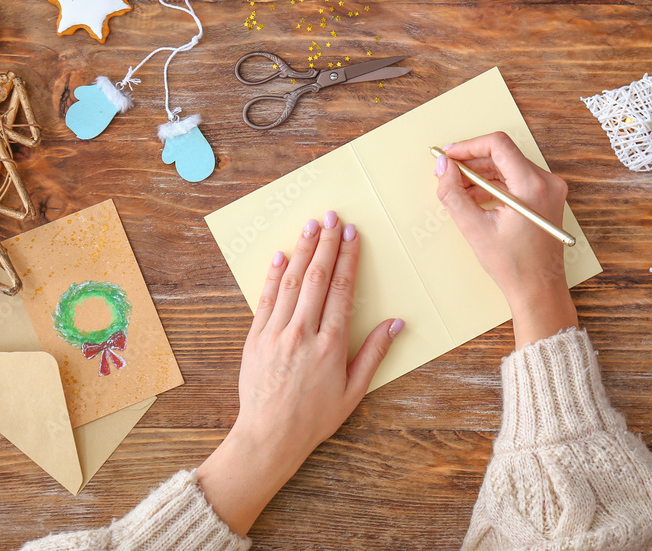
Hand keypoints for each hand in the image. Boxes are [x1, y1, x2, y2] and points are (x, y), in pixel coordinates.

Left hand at [197, 211, 402, 536]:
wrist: (269, 436)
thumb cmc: (314, 418)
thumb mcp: (354, 391)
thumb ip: (374, 353)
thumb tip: (396, 323)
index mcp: (331, 344)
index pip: (341, 289)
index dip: (348, 257)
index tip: (352, 234)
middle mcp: (303, 332)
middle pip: (316, 277)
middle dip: (326, 243)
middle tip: (332, 216)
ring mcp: (276, 332)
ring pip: (291, 281)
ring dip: (302, 249)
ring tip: (310, 224)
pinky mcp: (255, 337)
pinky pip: (266, 299)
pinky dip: (273, 275)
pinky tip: (280, 254)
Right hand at [434, 132, 577, 346]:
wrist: (538, 289)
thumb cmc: (513, 265)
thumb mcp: (474, 228)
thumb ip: (453, 193)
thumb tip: (443, 167)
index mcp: (532, 185)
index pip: (497, 144)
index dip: (468, 146)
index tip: (448, 156)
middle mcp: (546, 182)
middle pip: (502, 154)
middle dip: (471, 161)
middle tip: (447, 173)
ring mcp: (549, 190)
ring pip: (507, 166)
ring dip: (480, 174)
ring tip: (457, 189)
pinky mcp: (545, 198)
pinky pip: (515, 180)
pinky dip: (493, 184)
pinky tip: (474, 198)